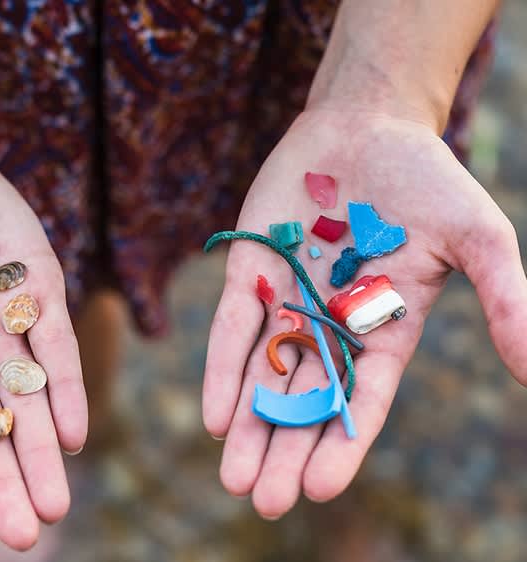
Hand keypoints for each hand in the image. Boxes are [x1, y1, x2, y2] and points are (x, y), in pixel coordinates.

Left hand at [203, 109, 526, 517]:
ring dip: (248, 427)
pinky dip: (222, 369)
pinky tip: (215, 416)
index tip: (320, 489)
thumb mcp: (479, 238)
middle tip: (265, 502)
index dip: (343, 443)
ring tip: (234, 479)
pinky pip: (231, 329)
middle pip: (306, 400)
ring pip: (263, 376)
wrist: (366, 127)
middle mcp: (330, 325)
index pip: (363, 400)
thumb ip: (506, 299)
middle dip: (286, 450)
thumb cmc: (427, 181)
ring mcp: (286, 301)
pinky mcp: (248, 273)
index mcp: (384, 330)